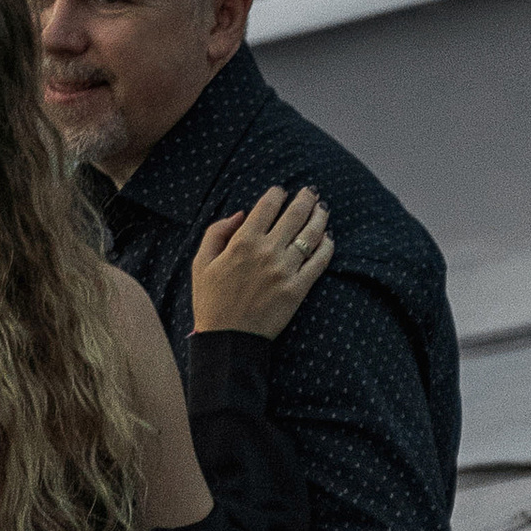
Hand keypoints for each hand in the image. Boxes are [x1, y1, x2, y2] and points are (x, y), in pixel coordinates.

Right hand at [192, 184, 333, 339]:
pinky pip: (319, 262)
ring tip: (323, 208)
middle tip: (311, 191)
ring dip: (319, 217)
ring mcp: (285, 270)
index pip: (267, 206)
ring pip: (311, 234)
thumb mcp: (201, 263)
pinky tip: (328, 238)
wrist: (228, 339)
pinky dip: (326, 246)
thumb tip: (240, 214)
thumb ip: (216, 232)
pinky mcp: (298, 288)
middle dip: (305, 198)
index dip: (277, 193)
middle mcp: (267, 251)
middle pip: (294, 215)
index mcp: (242, 242)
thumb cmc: (211, 301)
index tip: (281, 191)